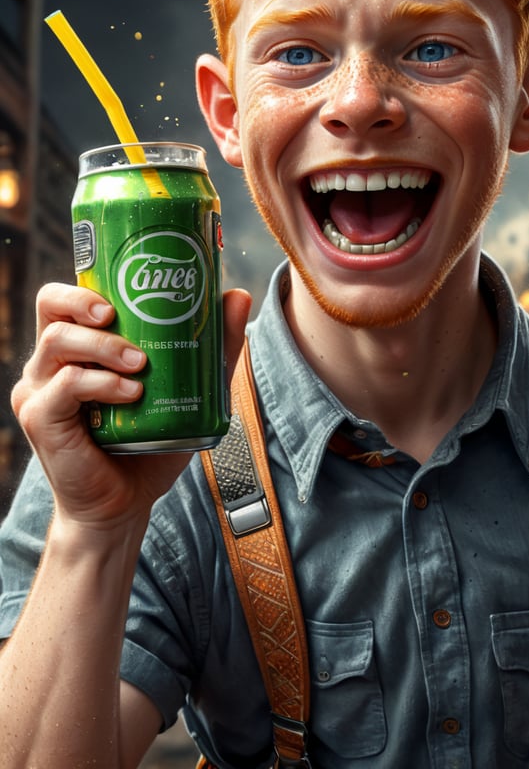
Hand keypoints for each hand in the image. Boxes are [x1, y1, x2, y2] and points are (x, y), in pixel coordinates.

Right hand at [11, 283, 251, 529]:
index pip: (66, 296)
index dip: (88, 280)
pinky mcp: (40, 420)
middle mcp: (51, 362)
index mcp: (78, 347)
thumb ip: (214, 346)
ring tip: (141, 362)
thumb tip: (236, 294)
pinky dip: (100, 384)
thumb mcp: (191, 387)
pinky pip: (64, 386)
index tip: (128, 277)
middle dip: (84, 300)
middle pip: (50, 306)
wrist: (125, 504)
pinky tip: (131, 392)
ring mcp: (39, 390)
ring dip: (103, 345)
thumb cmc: (150, 440)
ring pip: (57, 342)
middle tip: (118, 311)